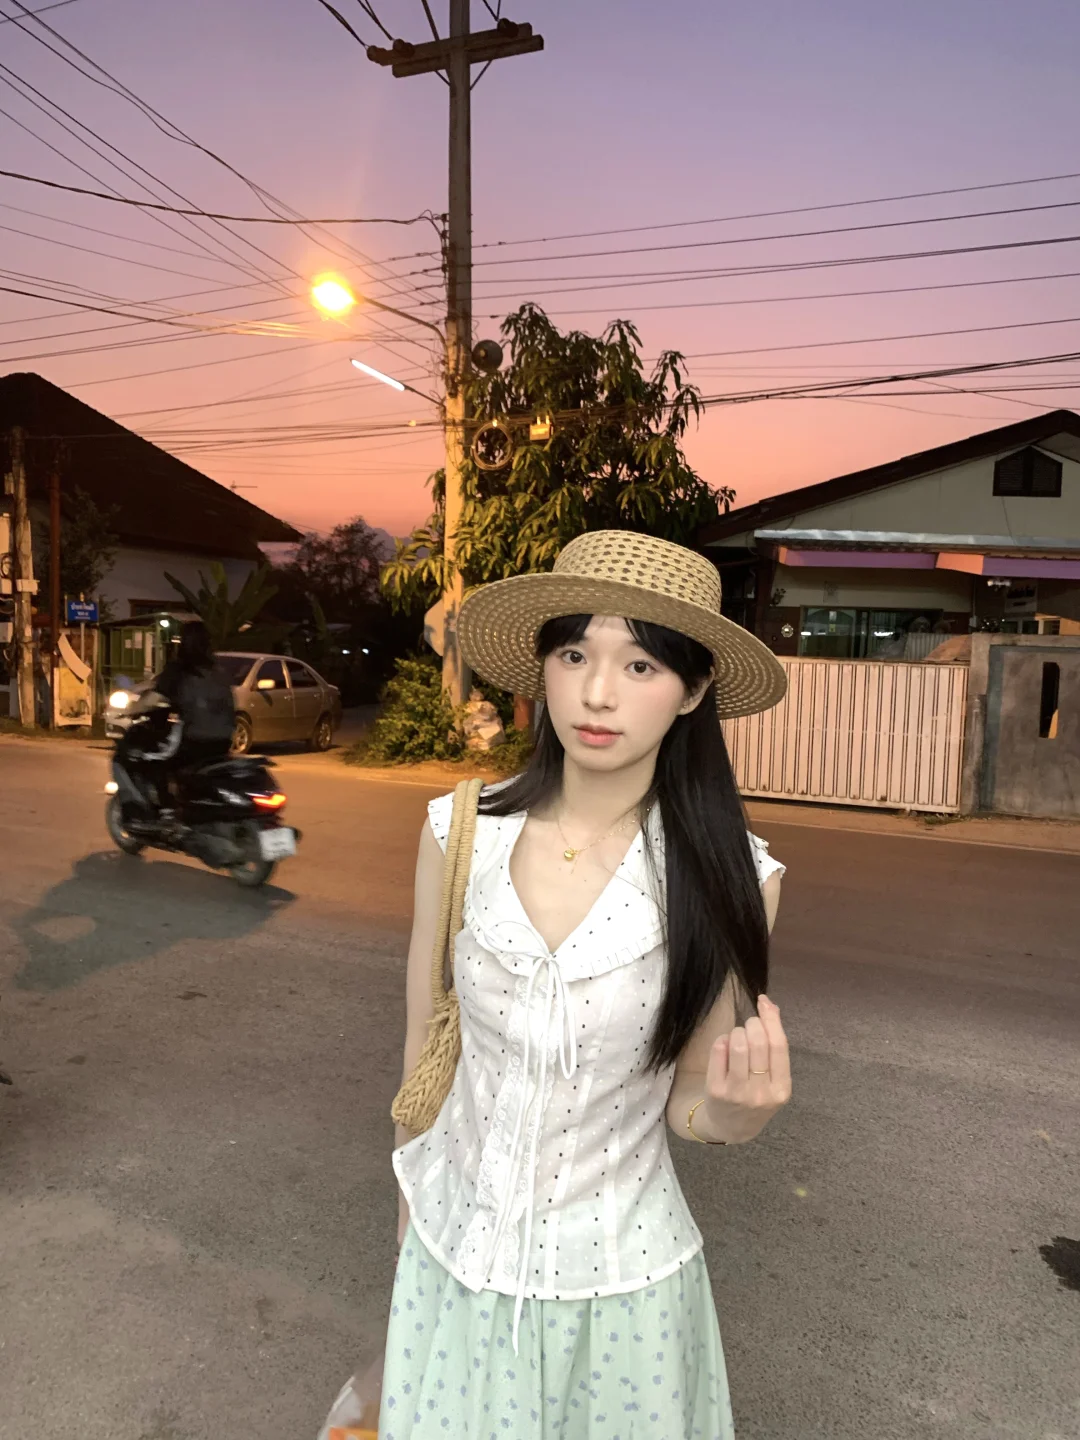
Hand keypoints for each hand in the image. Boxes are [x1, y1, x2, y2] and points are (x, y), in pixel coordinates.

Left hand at [701, 995, 790, 1142]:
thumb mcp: (774, 1078)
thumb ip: (775, 1045)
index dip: (771, 1018)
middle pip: (757, 1041)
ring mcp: (738, 1093)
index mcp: (782, 1089)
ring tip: (736, 1038)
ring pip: (737, 1043)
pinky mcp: (716, 1090)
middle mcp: (761, 1093)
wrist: (732, 1128)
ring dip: (736, 1032)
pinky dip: (722, 1041)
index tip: (763, 1002)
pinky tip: (724, 1048)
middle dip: (751, 1024)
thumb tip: (769, 1005)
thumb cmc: (756, 1096)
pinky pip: (719, 1050)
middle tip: (749, 1027)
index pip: (779, 1045)